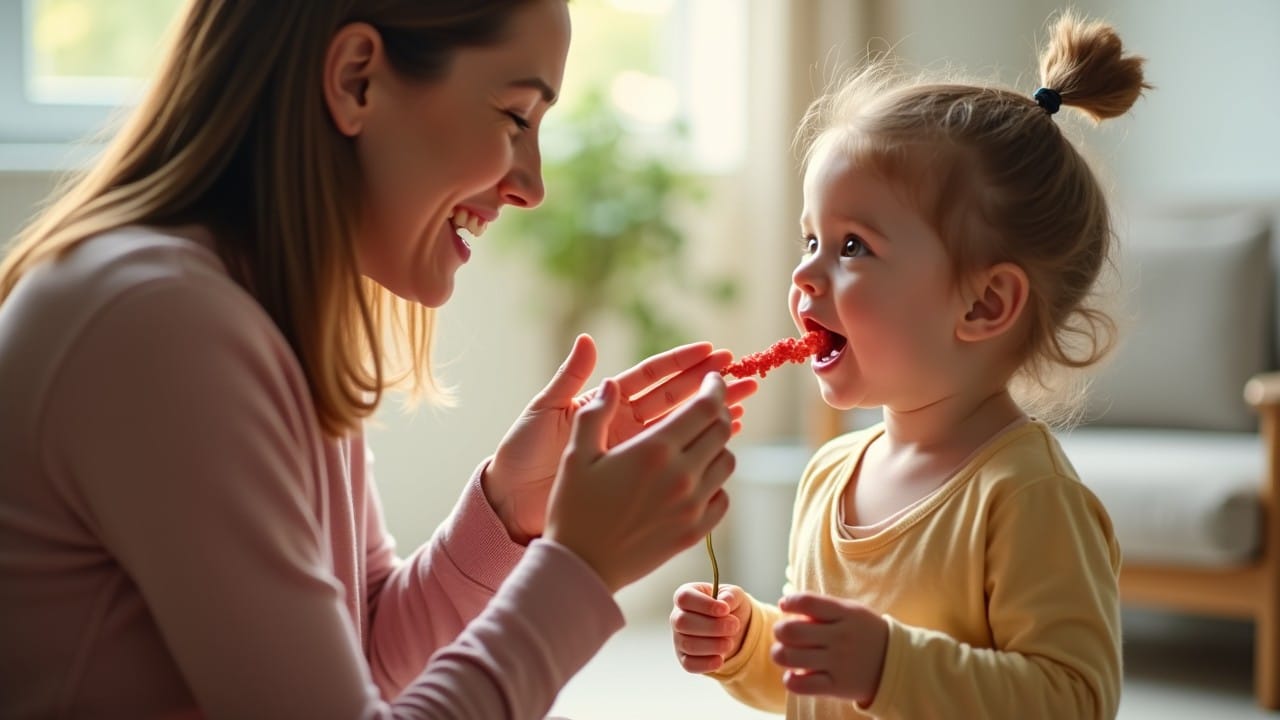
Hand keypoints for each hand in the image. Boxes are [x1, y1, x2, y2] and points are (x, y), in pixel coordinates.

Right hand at [544, 372, 737, 591]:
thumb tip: (610, 384)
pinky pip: (723, 498)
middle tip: (708, 405)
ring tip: (698, 442)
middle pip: (722, 430)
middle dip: (720, 410)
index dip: (715, 387)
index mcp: (654, 450)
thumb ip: (594, 414)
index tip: (712, 378)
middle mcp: (682, 475)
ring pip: (727, 462)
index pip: (705, 407)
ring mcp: (692, 506)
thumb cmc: (574, 508)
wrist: (582, 567)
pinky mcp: (695, 531)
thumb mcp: (576, 456)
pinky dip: (716, 483)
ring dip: (718, 446)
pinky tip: (696, 480)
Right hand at [670, 582, 752, 672]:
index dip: (704, 604)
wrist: (733, 628)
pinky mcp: (684, 658)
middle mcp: (677, 617)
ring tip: (730, 642)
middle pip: (683, 622)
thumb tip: (725, 602)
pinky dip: (706, 663)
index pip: (685, 598)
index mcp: (686, 595)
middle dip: (712, 627)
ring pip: (688, 644)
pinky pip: (689, 664)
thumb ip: (731, 595)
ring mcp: (679, 639)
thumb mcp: (734, 595)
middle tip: (734, 626)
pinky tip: (720, 659)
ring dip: (713, 645)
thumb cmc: (729, 606)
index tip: (725, 610)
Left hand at [771, 593, 889, 705]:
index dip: (789, 602)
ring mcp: (838, 663)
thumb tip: (786, 605)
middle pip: (791, 631)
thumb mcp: (851, 611)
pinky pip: (800, 685)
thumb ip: (822, 607)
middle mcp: (840, 638)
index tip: (784, 605)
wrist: (895, 664)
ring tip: (784, 654)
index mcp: (844, 614)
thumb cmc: (863, 633)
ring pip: (790, 658)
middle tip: (783, 634)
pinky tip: (794, 675)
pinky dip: (790, 680)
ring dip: (779, 654)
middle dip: (779, 630)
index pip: (807, 602)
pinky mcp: (836, 687)